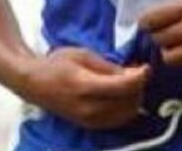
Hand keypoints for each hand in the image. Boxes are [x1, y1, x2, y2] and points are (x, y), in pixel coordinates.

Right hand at [17, 47, 148, 129]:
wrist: (34, 83)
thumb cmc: (57, 63)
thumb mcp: (83, 55)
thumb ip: (109, 67)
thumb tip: (133, 74)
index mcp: (85, 87)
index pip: (123, 87)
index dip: (140, 77)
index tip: (146, 67)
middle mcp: (89, 109)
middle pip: (129, 103)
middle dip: (139, 87)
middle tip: (138, 72)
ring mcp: (90, 121)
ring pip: (127, 114)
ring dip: (134, 99)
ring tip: (130, 83)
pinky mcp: (91, 126)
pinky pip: (118, 120)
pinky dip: (126, 108)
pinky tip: (122, 95)